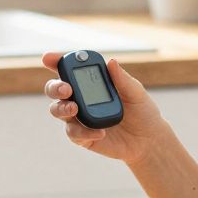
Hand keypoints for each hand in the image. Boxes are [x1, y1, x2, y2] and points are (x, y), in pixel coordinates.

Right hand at [41, 53, 165, 166]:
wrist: (148, 140)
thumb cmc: (142, 111)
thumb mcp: (136, 93)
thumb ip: (122, 79)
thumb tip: (111, 62)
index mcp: (90, 82)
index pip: (69, 68)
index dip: (56, 61)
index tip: (48, 58)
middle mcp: (79, 98)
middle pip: (55, 89)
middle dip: (55, 86)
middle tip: (67, 89)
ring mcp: (78, 118)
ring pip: (57, 110)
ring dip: (62, 108)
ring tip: (74, 109)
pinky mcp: (82, 137)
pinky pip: (73, 133)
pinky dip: (82, 132)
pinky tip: (99, 132)